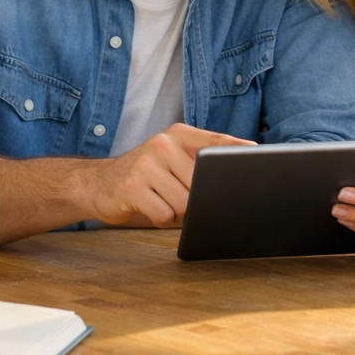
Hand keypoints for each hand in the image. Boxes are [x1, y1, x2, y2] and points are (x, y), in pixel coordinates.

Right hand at [85, 123, 253, 226]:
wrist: (98, 183)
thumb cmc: (145, 175)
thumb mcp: (171, 159)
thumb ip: (197, 162)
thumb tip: (232, 181)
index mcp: (177, 134)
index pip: (214, 141)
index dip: (236, 149)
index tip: (256, 154)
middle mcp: (162, 144)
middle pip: (202, 183)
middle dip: (197, 199)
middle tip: (180, 197)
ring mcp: (146, 163)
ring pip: (185, 202)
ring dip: (178, 212)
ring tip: (162, 200)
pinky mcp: (132, 186)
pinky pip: (164, 214)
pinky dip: (161, 219)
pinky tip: (149, 207)